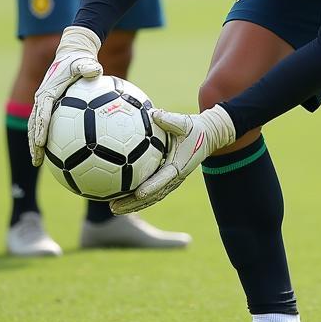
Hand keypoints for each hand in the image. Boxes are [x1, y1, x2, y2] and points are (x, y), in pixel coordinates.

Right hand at [28, 26, 103, 165]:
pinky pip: (46, 124)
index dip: (40, 129)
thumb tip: (96, 70)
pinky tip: (56, 153)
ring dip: (35, 145)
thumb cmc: (78, 60)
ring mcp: (44, 104)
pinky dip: (46, 138)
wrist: (71, 54)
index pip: (41, 114)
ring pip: (35, 127)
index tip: (40, 143)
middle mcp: (42, 99)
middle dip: (33, 144)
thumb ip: (88, 67)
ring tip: (38, 162)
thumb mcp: (83, 62)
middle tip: (36, 160)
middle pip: (33, 125)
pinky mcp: (49, 106)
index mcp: (48, 92)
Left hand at [110, 104, 235, 213]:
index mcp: (179, 166)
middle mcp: (174, 178)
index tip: (138, 194)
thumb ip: (170, 119)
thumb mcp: (184, 122)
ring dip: (133, 205)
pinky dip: (136, 198)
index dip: (152, 187)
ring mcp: (170, 181)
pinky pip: (151, 191)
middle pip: (153, 195)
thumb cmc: (195, 129)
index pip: (164, 179)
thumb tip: (152, 113)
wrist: (207, 137)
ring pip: (151, 197)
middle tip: (115, 208)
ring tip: (113, 208)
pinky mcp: (166, 180)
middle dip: (134, 203)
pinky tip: (120, 197)